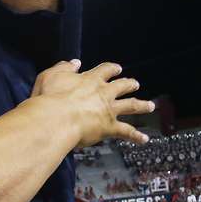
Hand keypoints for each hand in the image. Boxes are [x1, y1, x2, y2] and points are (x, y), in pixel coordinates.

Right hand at [30, 60, 152, 147]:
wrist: (56, 119)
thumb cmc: (50, 97)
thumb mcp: (50, 76)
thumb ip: (64, 68)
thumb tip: (75, 62)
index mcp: (90, 79)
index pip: (104, 70)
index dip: (111, 69)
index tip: (117, 68)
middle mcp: (103, 93)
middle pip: (122, 85)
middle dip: (129, 84)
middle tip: (135, 83)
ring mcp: (109, 110)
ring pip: (131, 105)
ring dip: (142, 105)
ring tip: (150, 105)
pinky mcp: (110, 127)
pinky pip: (126, 132)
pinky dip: (136, 136)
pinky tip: (144, 139)